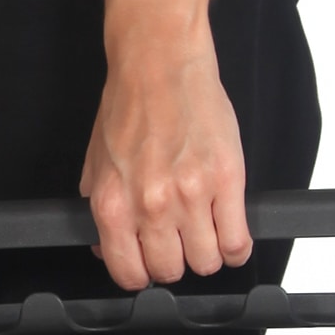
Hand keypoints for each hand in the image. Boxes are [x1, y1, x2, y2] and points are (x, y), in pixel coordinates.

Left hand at [80, 27, 251, 289]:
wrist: (160, 60)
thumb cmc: (130, 105)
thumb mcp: (97, 164)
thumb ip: (100, 212)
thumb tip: (107, 249)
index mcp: (114, 205)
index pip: (130, 274)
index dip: (143, 274)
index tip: (152, 263)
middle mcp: (151, 205)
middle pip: (172, 271)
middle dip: (177, 260)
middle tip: (181, 241)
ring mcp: (191, 195)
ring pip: (206, 262)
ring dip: (208, 254)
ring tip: (206, 233)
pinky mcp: (226, 180)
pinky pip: (237, 242)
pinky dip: (236, 248)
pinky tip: (231, 237)